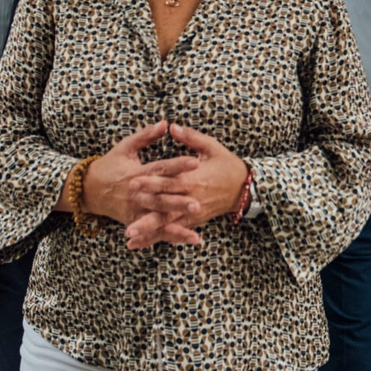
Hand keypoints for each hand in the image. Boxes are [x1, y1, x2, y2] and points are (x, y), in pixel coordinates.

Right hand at [83, 120, 200, 228]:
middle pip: (160, 199)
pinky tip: (191, 238)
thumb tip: (166, 123)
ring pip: (158, 219)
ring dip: (177, 226)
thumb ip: (146, 136)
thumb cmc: (110, 164)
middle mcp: (136, 194)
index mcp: (136, 174)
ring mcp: (134, 210)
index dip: (177, 165)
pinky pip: (155, 231)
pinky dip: (172, 236)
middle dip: (178, 202)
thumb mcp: (125, 147)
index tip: (195, 162)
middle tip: (198, 203)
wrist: (87, 189)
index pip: (160, 169)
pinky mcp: (134, 222)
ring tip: (195, 232)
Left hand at [124, 123, 248, 248]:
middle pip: (166, 205)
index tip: (133, 181)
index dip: (152, 182)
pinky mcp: (193, 221)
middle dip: (145, 206)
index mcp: (195, 178)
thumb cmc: (227, 165)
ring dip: (148, 230)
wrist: (244, 188)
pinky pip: (173, 232)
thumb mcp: (212, 147)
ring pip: (167, 223)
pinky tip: (139, 243)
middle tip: (126, 209)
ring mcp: (192, 213)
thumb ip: (191, 138)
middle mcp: (192, 198)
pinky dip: (156, 238)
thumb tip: (172, 126)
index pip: (170, 181)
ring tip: (129, 235)